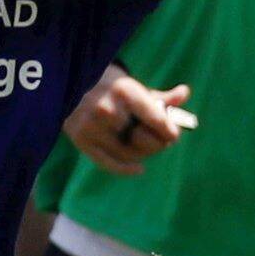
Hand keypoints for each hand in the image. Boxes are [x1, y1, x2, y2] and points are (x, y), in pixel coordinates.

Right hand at [65, 68, 195, 176]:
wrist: (70, 85)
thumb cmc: (111, 88)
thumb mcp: (135, 87)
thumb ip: (160, 96)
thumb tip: (184, 93)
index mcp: (125, 91)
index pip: (156, 119)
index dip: (168, 130)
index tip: (173, 135)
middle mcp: (108, 110)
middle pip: (144, 141)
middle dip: (157, 143)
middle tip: (161, 141)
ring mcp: (93, 127)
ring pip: (129, 154)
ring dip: (142, 154)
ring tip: (143, 145)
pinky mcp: (82, 141)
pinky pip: (109, 164)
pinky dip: (126, 169)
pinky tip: (139, 169)